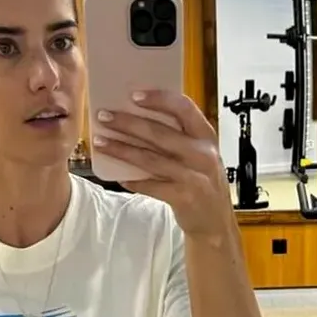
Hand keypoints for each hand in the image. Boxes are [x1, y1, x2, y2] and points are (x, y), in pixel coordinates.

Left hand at [93, 90, 234, 237]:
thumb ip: (179, 136)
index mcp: (206, 136)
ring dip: (122, 149)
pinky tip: (118, 176)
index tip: (134, 95)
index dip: (159, 99)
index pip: (183, 108)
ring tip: (101, 142)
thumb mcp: (200, 153)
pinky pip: (150, 185)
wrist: (216, 220)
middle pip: (159, 133)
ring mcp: (194, 176)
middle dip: (127, 123)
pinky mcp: (183, 197)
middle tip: (104, 117)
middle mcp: (202, 154)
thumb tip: (138, 117)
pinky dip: (132, 180)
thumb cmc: (203, 180)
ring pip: (149, 159)